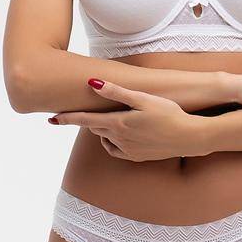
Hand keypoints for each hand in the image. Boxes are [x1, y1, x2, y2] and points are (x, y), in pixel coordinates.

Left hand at [48, 79, 206, 160]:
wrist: (190, 137)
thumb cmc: (169, 113)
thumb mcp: (143, 99)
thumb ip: (117, 92)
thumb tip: (92, 83)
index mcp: (118, 123)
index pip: (85, 120)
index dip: (67, 118)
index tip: (51, 119)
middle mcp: (119, 139)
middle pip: (93, 128)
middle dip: (81, 121)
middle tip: (67, 116)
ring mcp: (128, 151)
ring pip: (105, 138)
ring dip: (101, 130)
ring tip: (105, 119)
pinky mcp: (136, 157)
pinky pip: (116, 149)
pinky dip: (112, 141)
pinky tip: (119, 134)